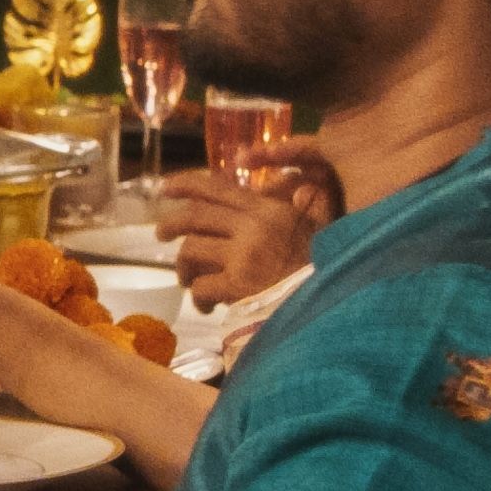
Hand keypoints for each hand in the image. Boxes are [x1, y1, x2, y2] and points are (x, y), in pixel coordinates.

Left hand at [153, 154, 341, 310]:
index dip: (186, 184)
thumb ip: (302, 206)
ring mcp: (243, 256)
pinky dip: (198, 298)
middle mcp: (252, 226)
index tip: (164, 186)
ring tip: (188, 280)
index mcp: (267, 210)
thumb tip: (297, 186)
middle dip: (171, 224)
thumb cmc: (322, 266)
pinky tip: (205, 306)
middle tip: (160, 233)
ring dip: (184, 268)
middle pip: (195, 217)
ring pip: (191, 251)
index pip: (218, 188)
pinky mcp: (238, 285)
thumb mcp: (315, 227)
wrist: (330, 302)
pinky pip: (201, 287)